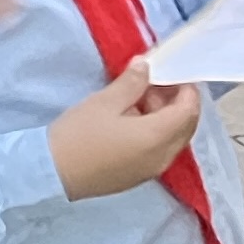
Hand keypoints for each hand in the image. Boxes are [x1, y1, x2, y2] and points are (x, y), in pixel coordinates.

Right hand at [48, 59, 206, 199]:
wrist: (55, 172)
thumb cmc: (79, 134)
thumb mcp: (104, 102)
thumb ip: (131, 83)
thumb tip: (147, 67)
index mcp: (157, 137)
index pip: (189, 111)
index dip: (187, 90)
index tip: (173, 72)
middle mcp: (162, 156)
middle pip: (186, 127)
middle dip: (178, 103)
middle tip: (154, 82)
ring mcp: (152, 169)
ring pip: (173, 139)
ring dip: (166, 117)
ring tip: (138, 98)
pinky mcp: (139, 176)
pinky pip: (160, 150)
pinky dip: (157, 132)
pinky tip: (131, 120)